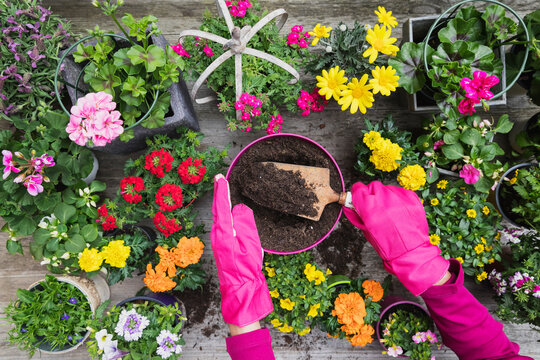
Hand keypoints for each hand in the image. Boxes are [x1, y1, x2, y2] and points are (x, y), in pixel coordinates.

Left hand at [211, 174, 272, 326]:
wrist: (241, 287)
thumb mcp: (250, 243)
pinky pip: (223, 225)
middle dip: (219, 193)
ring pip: (220, 218)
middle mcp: (217, 235)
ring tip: (223, 189)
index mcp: (224, 233)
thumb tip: (237, 209)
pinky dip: (224, 214)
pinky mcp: (221, 245)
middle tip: (219, 178)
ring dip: (221, 204)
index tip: (220, 177)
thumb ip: (244, 223)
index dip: (221, 191)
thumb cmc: (247, 267)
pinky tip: (228, 211)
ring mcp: (218, 240)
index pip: (221, 207)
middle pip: (218, 210)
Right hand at [343, 181, 449, 295]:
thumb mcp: (366, 230)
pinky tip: (398, 211)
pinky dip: (397, 199)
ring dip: (384, 196)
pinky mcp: (411, 199)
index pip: (358, 189)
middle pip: (373, 186)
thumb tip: (352, 203)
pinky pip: (400, 192)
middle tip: (374, 205)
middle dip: (371, 194)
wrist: (409, 252)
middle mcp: (384, 200)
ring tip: (388, 210)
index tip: (358, 197)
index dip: (357, 194)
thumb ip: (358, 214)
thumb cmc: (386, 244)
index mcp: (370, 209)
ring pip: (387, 188)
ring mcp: (399, 198)